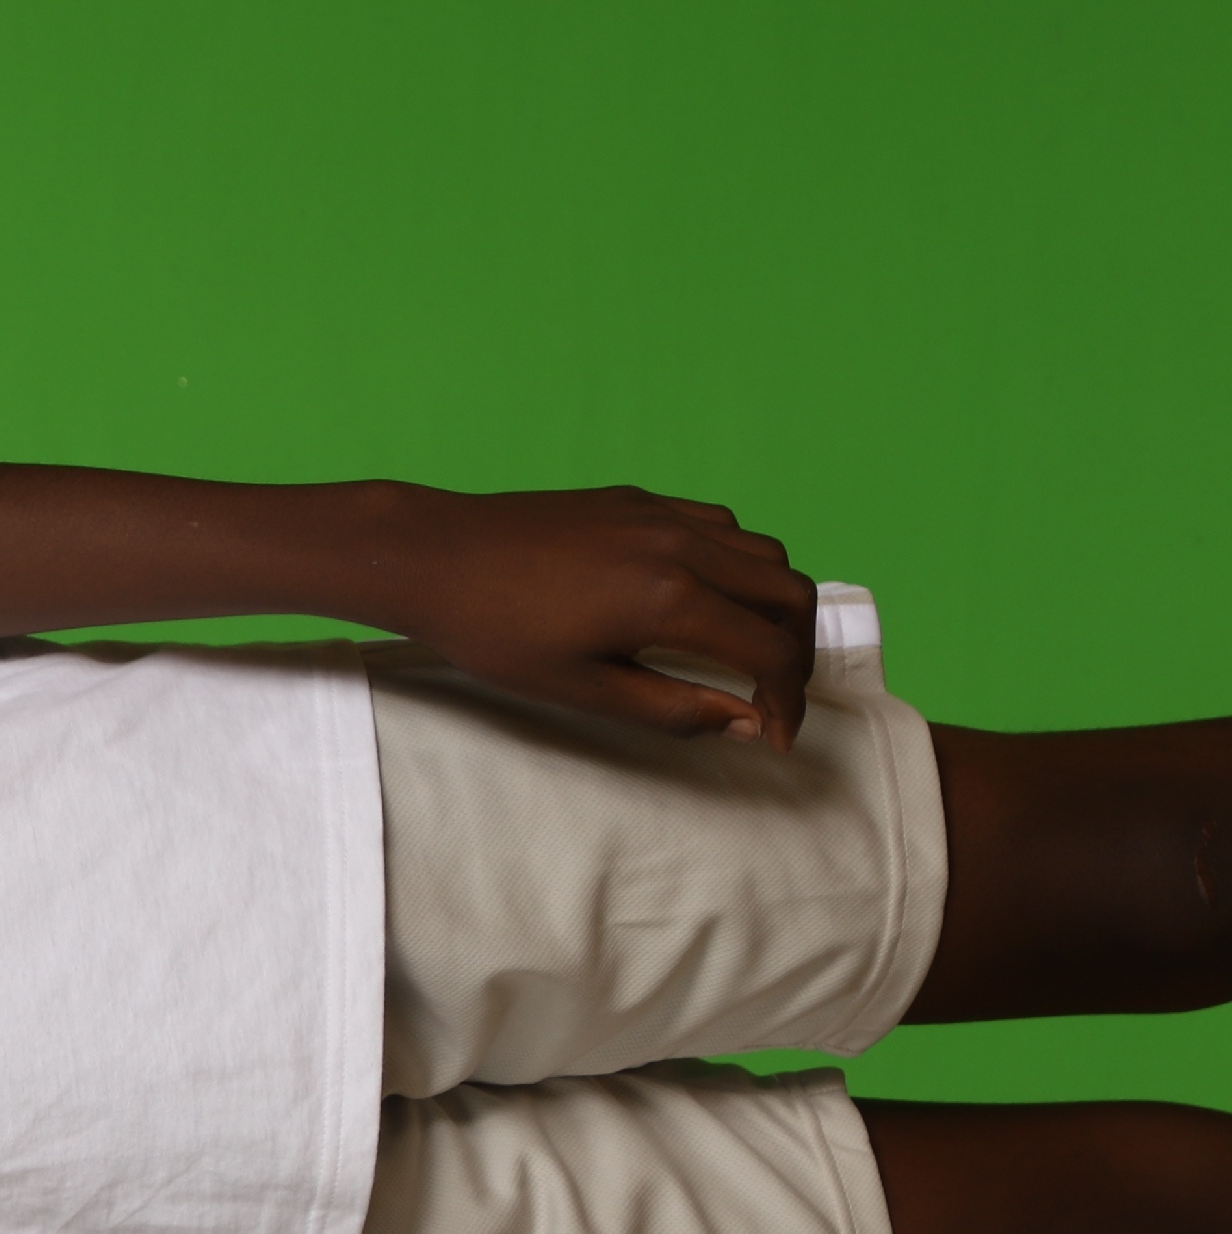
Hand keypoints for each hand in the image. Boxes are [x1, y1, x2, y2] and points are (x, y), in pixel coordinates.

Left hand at [370, 488, 819, 748]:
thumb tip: (743, 721)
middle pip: (790, 591)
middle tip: (773, 693)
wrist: (436, 557)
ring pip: (762, 550)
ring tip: (744, 649)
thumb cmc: (495, 632)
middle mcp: (683, 545)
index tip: (776, 734)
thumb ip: (673, 709)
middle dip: (797, 649)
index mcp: (672, 598)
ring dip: (772, 602)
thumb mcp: (582, 690)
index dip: (788, 701)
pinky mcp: (637, 499)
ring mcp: (662, 513)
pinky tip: (703, 597)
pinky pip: (719, 525)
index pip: (772, 651)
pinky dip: (736, 563)